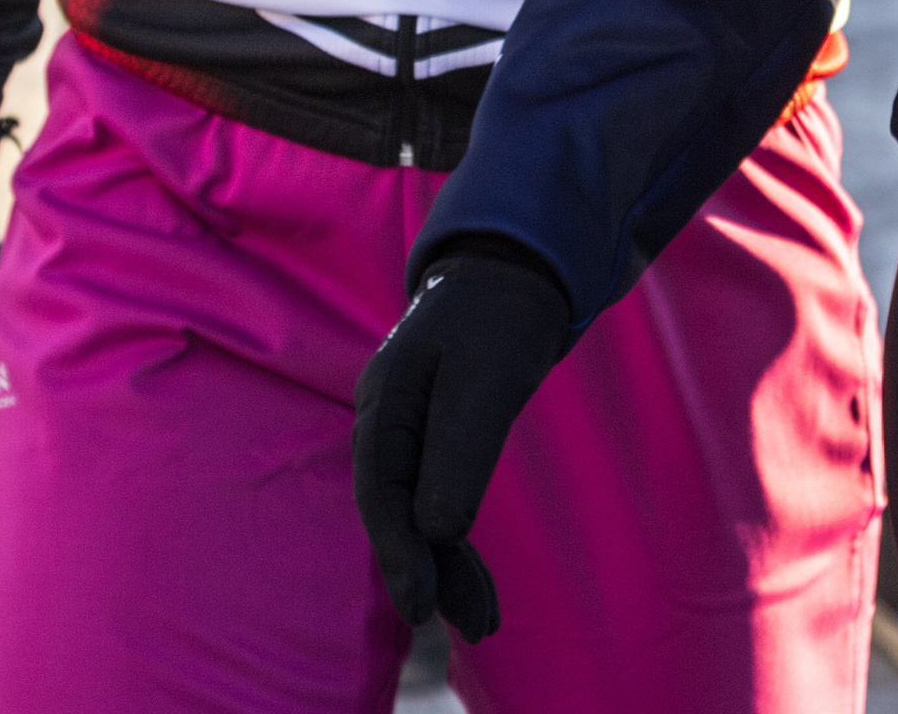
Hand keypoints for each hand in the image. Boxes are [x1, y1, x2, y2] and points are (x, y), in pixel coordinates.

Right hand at [351, 243, 574, 640]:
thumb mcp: (488, 378)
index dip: (398, 551)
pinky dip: (455, 543)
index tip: (422, 604)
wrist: (516, 274)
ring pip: (418, 514)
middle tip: (473, 623)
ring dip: (447, 567)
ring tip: (486, 621)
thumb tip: (436, 530)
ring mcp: (410, 432)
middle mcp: (387, 419)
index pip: (380, 489)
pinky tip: (475, 586)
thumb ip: (460, 451)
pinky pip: (437, 500)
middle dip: (428, 571)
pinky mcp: (436, 441)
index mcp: (386, 397)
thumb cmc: (500, 316)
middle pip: (396, 511)